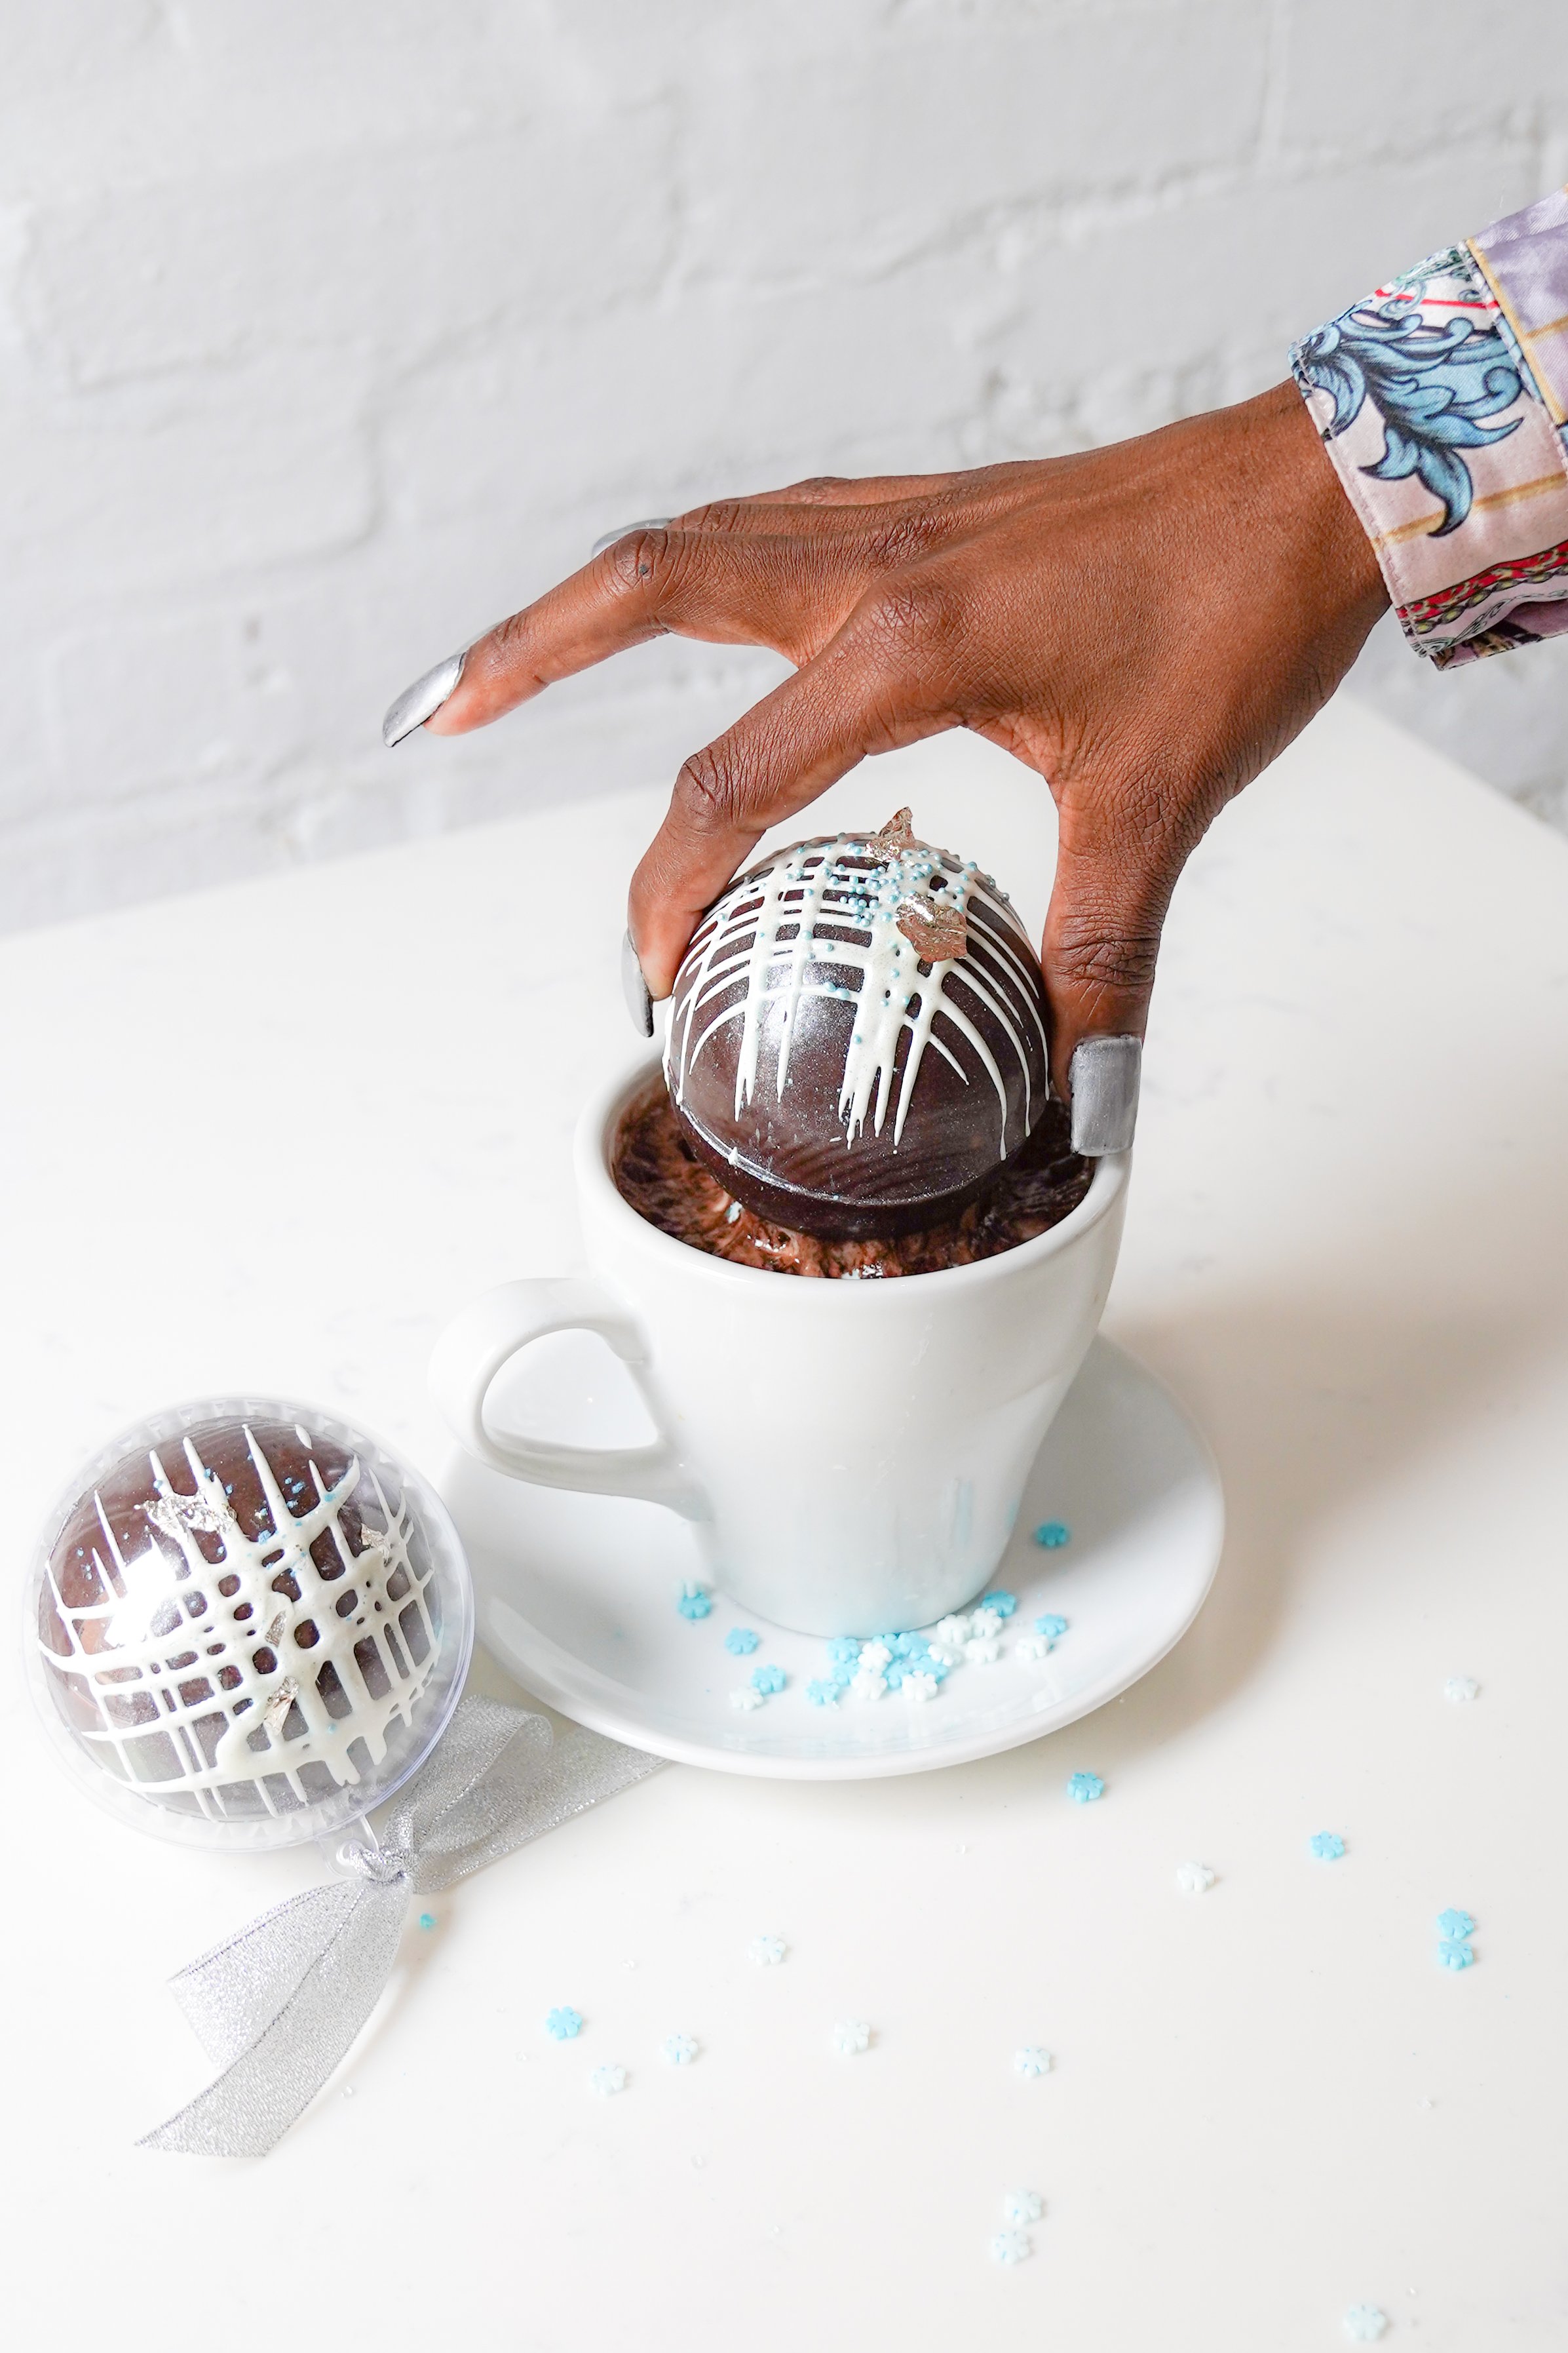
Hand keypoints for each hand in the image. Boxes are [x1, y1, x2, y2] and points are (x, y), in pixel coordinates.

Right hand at [404, 381, 1386, 1102]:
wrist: (1315, 487)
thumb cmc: (1239, 615)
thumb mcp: (1160, 803)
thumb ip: (1101, 959)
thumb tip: (1084, 1104)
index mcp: (910, 639)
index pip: (731, 775)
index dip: (670, 884)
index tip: (651, 972)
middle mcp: (875, 565)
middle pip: (645, 584)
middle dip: (523, 654)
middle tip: (432, 714)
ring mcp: (895, 526)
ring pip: (694, 540)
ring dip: (586, 600)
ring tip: (508, 663)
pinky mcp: (927, 518)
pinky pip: (766, 528)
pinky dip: (692, 571)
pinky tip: (687, 618)